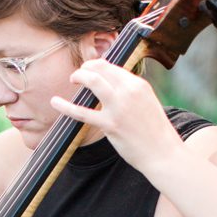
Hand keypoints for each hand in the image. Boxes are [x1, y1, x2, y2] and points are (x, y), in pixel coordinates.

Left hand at [53, 61, 183, 174]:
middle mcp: (130, 91)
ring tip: (71, 80)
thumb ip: (130, 92)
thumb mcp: (145, 102)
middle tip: (77, 75)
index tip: (88, 69)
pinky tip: (54, 102)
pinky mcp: (110, 124)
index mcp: (139, 85)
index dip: (96, 65)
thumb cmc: (152, 129)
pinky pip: (82, 112)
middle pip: (102, 68)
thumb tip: (112, 85)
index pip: (112, 66)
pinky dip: (65, 106)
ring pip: (93, 81)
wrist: (162, 151)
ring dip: (79, 76)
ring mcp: (119, 107)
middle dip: (85, 68)